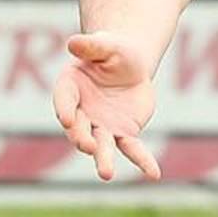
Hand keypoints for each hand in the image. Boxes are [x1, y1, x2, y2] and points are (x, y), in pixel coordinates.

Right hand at [51, 31, 160, 181]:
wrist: (131, 65)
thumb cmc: (114, 50)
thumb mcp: (107, 44)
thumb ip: (93, 46)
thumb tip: (74, 42)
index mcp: (70, 87)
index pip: (64, 100)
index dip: (64, 108)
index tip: (66, 118)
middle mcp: (81, 112)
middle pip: (78, 128)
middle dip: (81, 138)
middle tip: (87, 146)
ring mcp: (101, 126)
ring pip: (101, 145)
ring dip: (103, 159)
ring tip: (106, 174)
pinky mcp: (124, 133)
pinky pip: (133, 149)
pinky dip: (143, 161)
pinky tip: (153, 174)